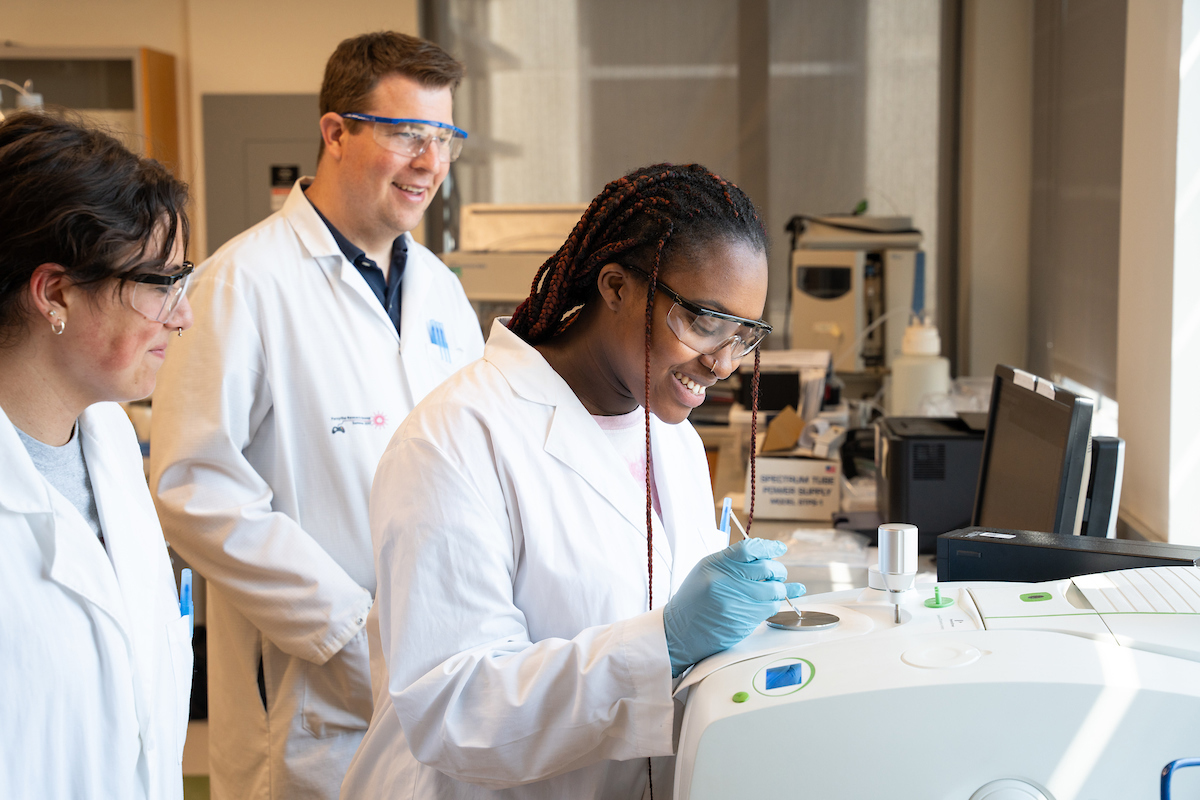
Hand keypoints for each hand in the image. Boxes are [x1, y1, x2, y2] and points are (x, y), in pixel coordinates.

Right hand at [662, 538, 804, 676]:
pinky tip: (768, 603)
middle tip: (778, 573)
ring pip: (774, 591)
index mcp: (715, 565)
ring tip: (774, 589)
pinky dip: (772, 604)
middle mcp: (725, 582)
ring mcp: (735, 603)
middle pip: (767, 568)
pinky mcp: (743, 622)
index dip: (769, 547)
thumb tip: (764, 556)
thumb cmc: (694, 599)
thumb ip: (732, 561)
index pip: (749, 549)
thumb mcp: (706, 571)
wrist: (681, 631)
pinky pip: (769, 609)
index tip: (780, 548)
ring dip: (779, 589)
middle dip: (779, 570)